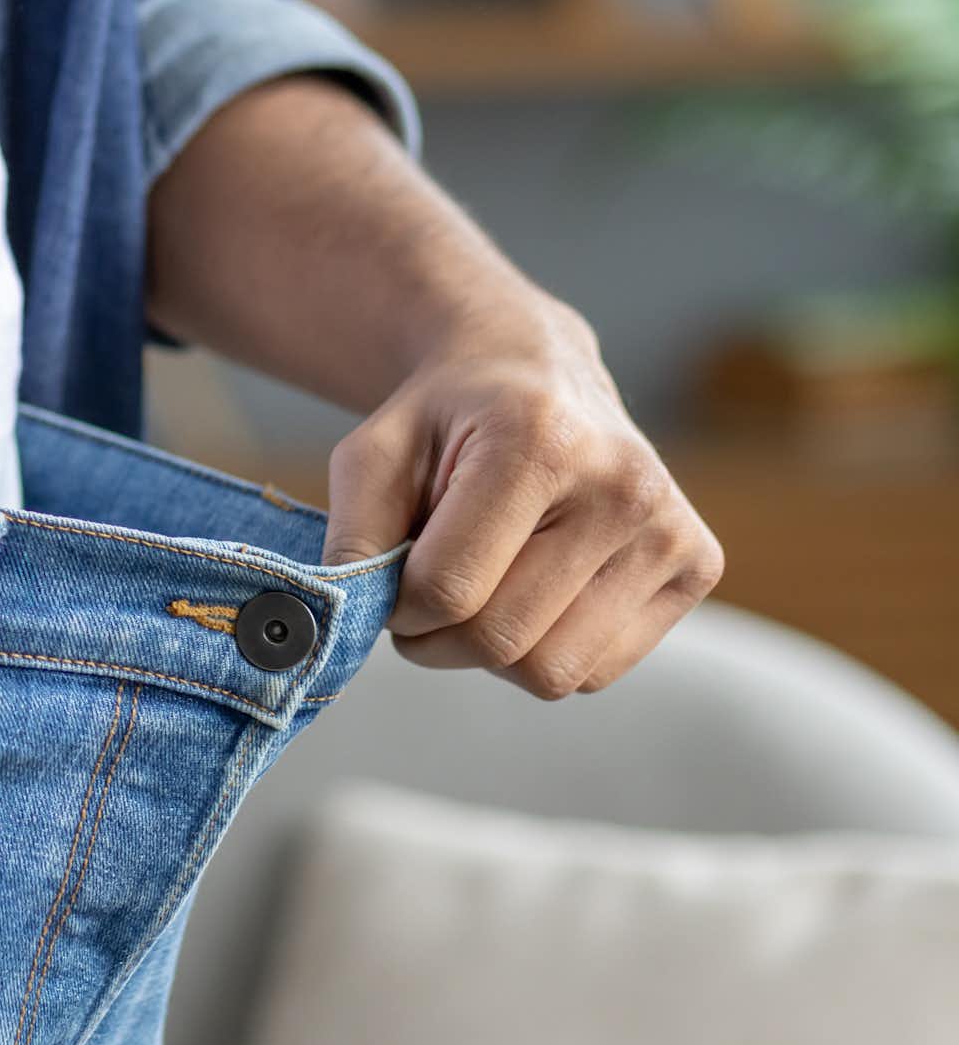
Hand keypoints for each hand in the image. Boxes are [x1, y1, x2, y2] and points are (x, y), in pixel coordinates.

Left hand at [319, 303, 724, 697]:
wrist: (534, 372)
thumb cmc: (444, 420)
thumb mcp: (371, 454)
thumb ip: (351, 537)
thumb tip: (344, 624)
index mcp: (542, 442)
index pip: (450, 589)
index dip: (399, 607)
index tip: (390, 582)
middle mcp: (625, 486)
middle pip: (502, 641)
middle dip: (439, 638)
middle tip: (425, 597)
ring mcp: (673, 529)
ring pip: (553, 672)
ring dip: (491, 653)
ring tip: (482, 587)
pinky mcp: (699, 566)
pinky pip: (596, 671)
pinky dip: (545, 650)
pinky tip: (534, 589)